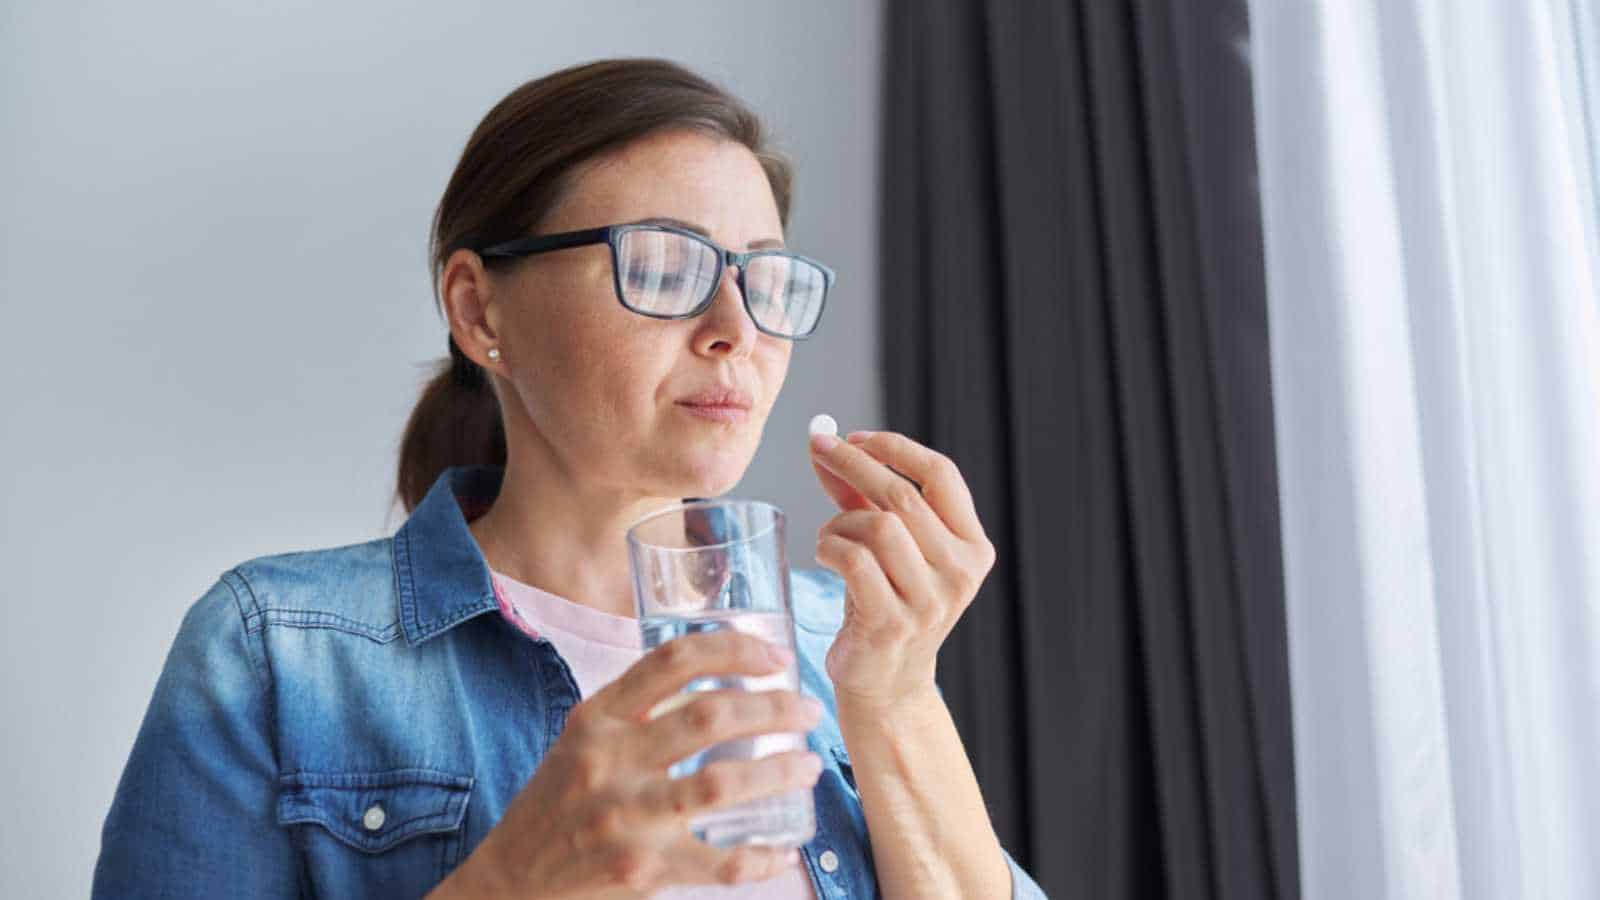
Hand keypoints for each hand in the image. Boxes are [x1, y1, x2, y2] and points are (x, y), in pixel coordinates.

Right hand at [439, 630, 824, 899]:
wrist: (512, 880)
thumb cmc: (560, 803)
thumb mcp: (584, 740)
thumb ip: (638, 711)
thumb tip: (721, 678)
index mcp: (598, 718)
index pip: (672, 661)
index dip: (734, 649)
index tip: (777, 657)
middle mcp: (609, 760)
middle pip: (710, 716)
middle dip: (775, 709)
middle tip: (807, 711)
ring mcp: (626, 816)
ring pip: (722, 783)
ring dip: (779, 771)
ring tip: (809, 765)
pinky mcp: (642, 868)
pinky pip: (720, 863)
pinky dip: (761, 857)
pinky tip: (784, 850)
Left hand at [808, 430, 996, 713]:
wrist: (886, 683)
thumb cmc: (884, 603)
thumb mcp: (886, 546)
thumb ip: (861, 495)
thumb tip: (825, 443)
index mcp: (972, 546)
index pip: (942, 475)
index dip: (896, 447)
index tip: (855, 436)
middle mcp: (960, 572)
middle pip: (903, 495)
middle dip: (854, 464)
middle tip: (820, 448)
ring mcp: (929, 601)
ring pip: (877, 526)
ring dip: (840, 521)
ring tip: (830, 535)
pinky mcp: (892, 623)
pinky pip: (854, 560)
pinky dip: (830, 546)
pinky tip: (825, 554)